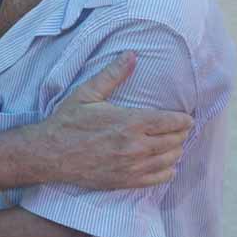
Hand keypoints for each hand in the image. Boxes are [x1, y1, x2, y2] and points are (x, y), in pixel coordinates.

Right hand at [39, 52, 192, 189]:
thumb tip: (131, 54)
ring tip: (174, 143)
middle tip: (180, 128)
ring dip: (176, 151)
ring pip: (170, 160)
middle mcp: (135, 146)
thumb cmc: (67, 121)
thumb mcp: (87, 93)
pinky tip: (165, 164)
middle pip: (175, 141)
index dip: (183, 119)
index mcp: (130, 122)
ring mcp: (132, 166)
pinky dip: (167, 171)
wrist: (50, 153)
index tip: (187, 117)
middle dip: (181, 134)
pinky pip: (158, 178)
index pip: (171, 122)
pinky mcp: (125, 181)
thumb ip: (112, 75)